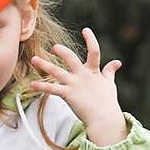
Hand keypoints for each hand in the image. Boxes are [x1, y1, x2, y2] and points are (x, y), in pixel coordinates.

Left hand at [29, 27, 127, 145]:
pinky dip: (42, 87)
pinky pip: (52, 89)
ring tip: (34, 59)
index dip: (91, 40)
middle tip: (54, 47)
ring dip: (45, 65)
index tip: (85, 30)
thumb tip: (117, 62)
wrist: (104, 119)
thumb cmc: (107, 102)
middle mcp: (82, 75)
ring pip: (57, 72)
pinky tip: (32, 85)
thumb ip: (109, 71)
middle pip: (71, 58)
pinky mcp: (68, 95)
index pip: (94, 51)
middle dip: (62, 51)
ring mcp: (74, 84)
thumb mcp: (109, 84)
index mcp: (93, 71)